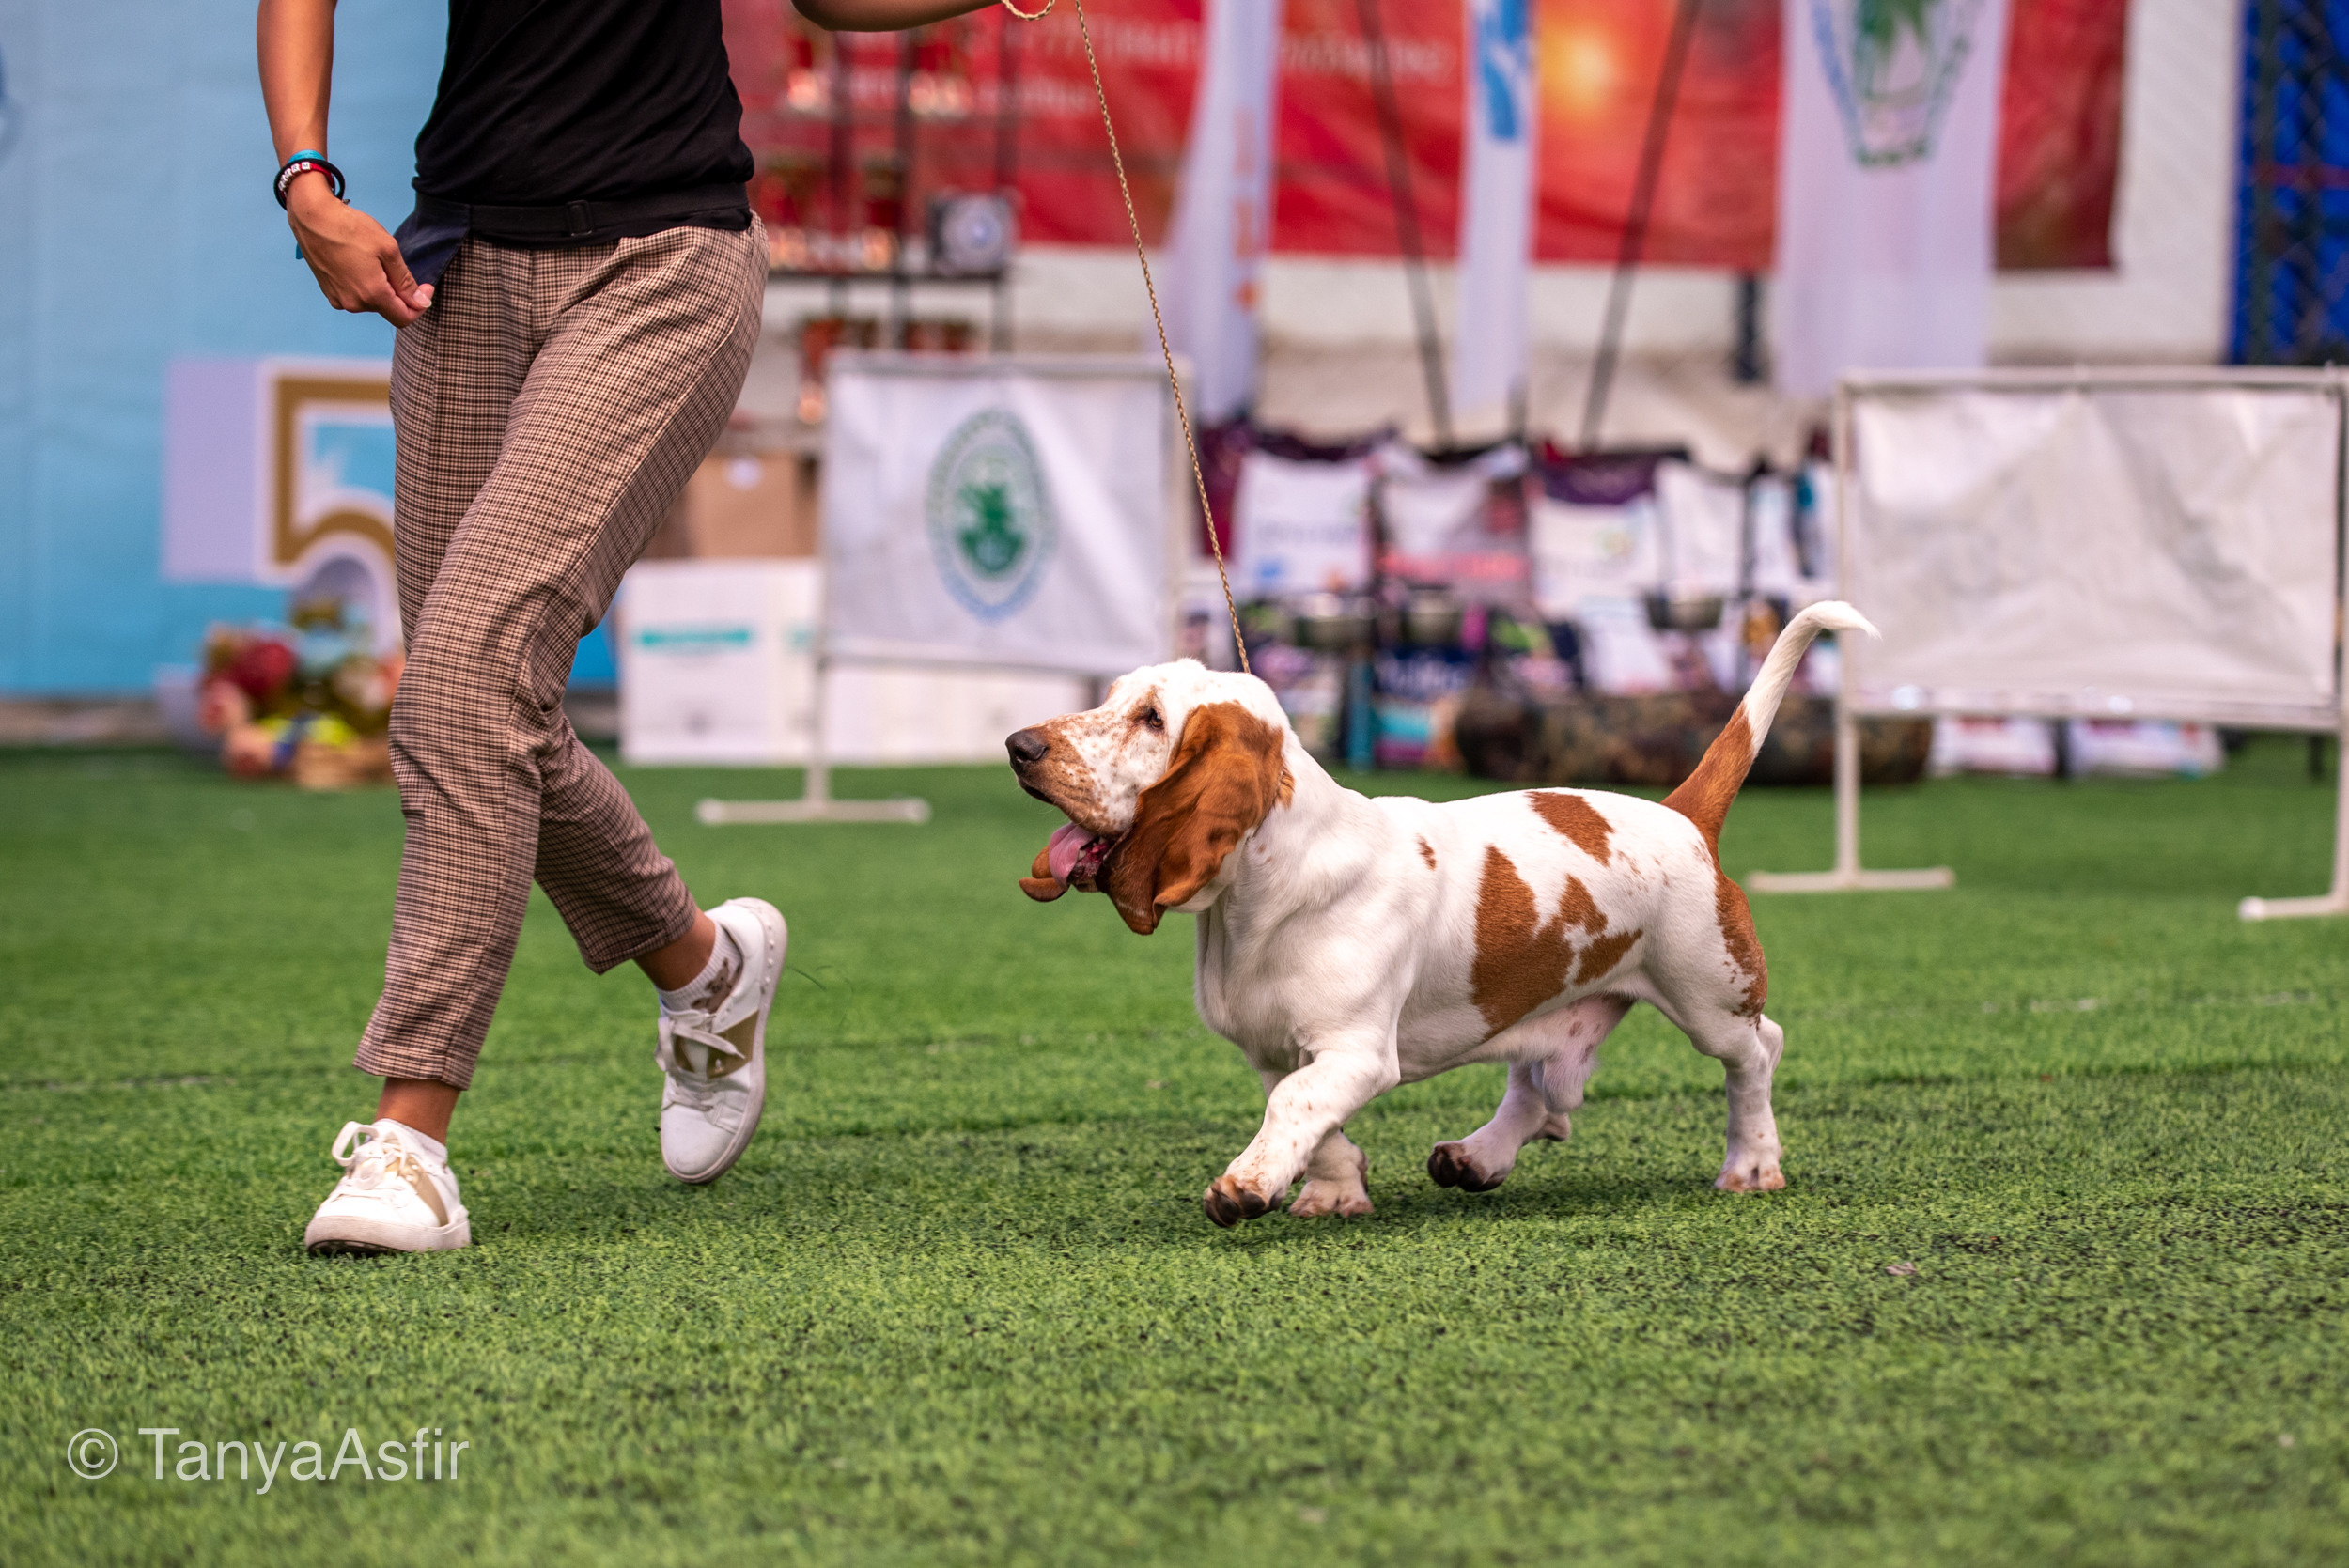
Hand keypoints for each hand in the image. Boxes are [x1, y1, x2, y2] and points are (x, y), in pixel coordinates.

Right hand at [287, 173, 432, 326]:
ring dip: (381, 287)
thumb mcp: (387, 249)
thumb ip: (405, 280)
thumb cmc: (350, 228)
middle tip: (397, 264)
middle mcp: (353, 303)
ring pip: (372, 302)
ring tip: (373, 259)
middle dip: (399, 293)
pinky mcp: (329, 291)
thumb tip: (420, 302)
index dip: (419, 305)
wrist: (311, 216)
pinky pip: (356, 295)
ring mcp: (338, 299)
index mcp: (372, 295)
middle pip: (388, 309)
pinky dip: (365, 284)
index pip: (403, 318)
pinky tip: (359, 262)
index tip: (426, 287)